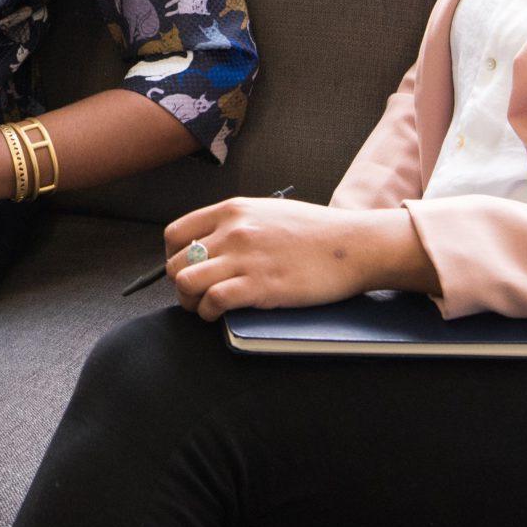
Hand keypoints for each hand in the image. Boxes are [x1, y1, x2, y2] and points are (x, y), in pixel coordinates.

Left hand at [162, 201, 428, 321]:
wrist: (353, 244)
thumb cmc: (315, 232)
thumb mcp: (266, 211)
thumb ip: (235, 224)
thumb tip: (210, 243)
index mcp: (232, 210)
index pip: (175, 234)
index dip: (173, 258)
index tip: (185, 271)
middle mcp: (232, 231)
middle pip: (176, 263)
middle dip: (180, 285)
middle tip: (196, 296)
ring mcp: (245, 258)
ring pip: (186, 282)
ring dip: (190, 302)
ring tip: (204, 308)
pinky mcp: (259, 286)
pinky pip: (212, 302)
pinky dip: (209, 313)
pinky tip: (219, 316)